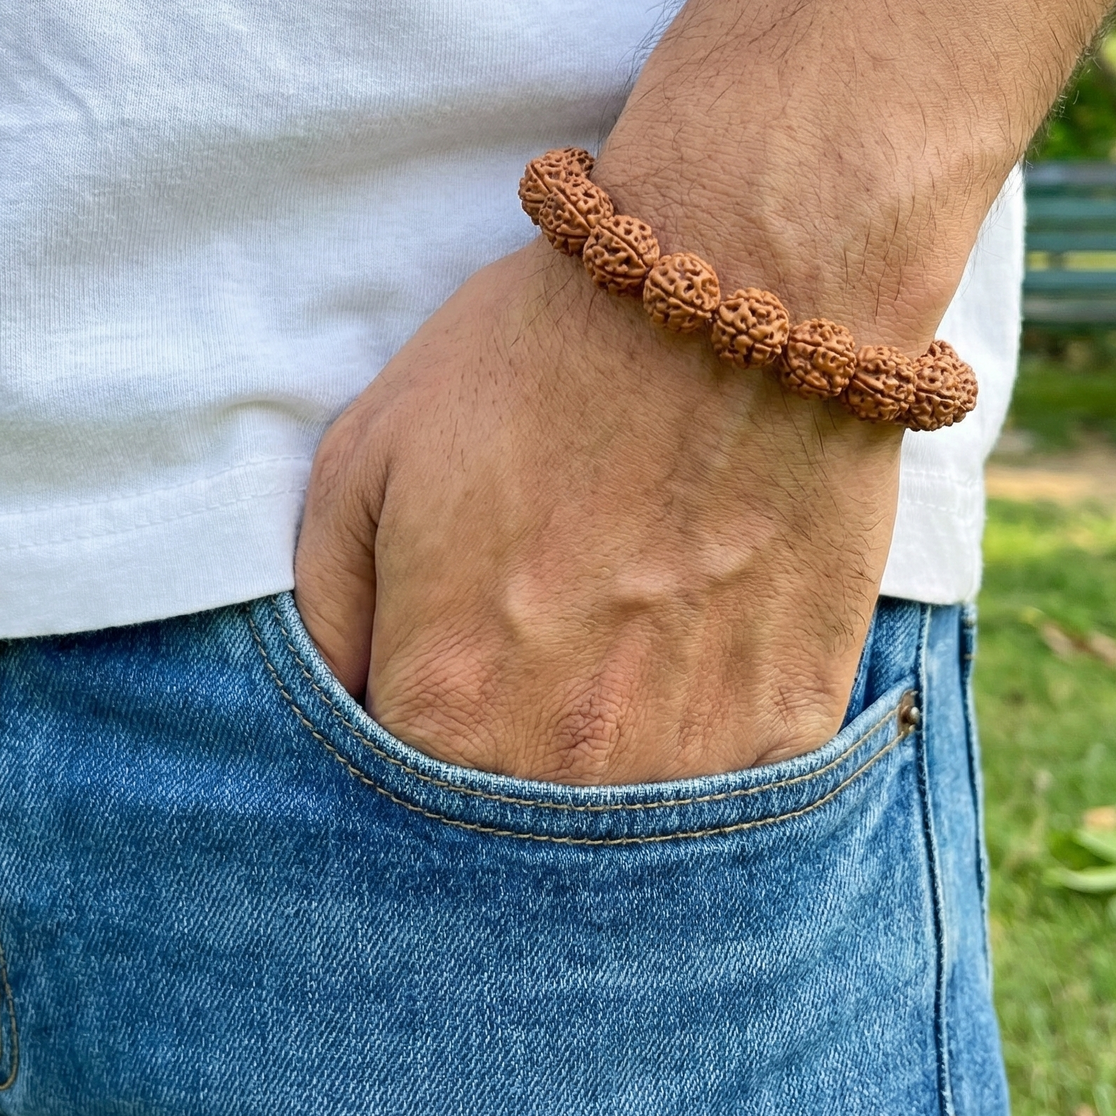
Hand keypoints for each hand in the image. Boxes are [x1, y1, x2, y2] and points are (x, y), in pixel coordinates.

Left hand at [293, 238, 903, 784]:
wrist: (734, 292)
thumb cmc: (539, 360)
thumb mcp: (369, 452)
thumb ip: (325, 607)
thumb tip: (336, 702)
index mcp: (445, 704)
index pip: (393, 800)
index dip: (413, 730)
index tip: (446, 667)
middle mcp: (564, 763)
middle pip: (508, 823)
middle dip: (506, 746)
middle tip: (540, 640)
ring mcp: (690, 756)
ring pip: (620, 823)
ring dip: (606, 751)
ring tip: (620, 635)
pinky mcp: (790, 721)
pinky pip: (729, 784)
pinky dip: (703, 730)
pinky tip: (699, 636)